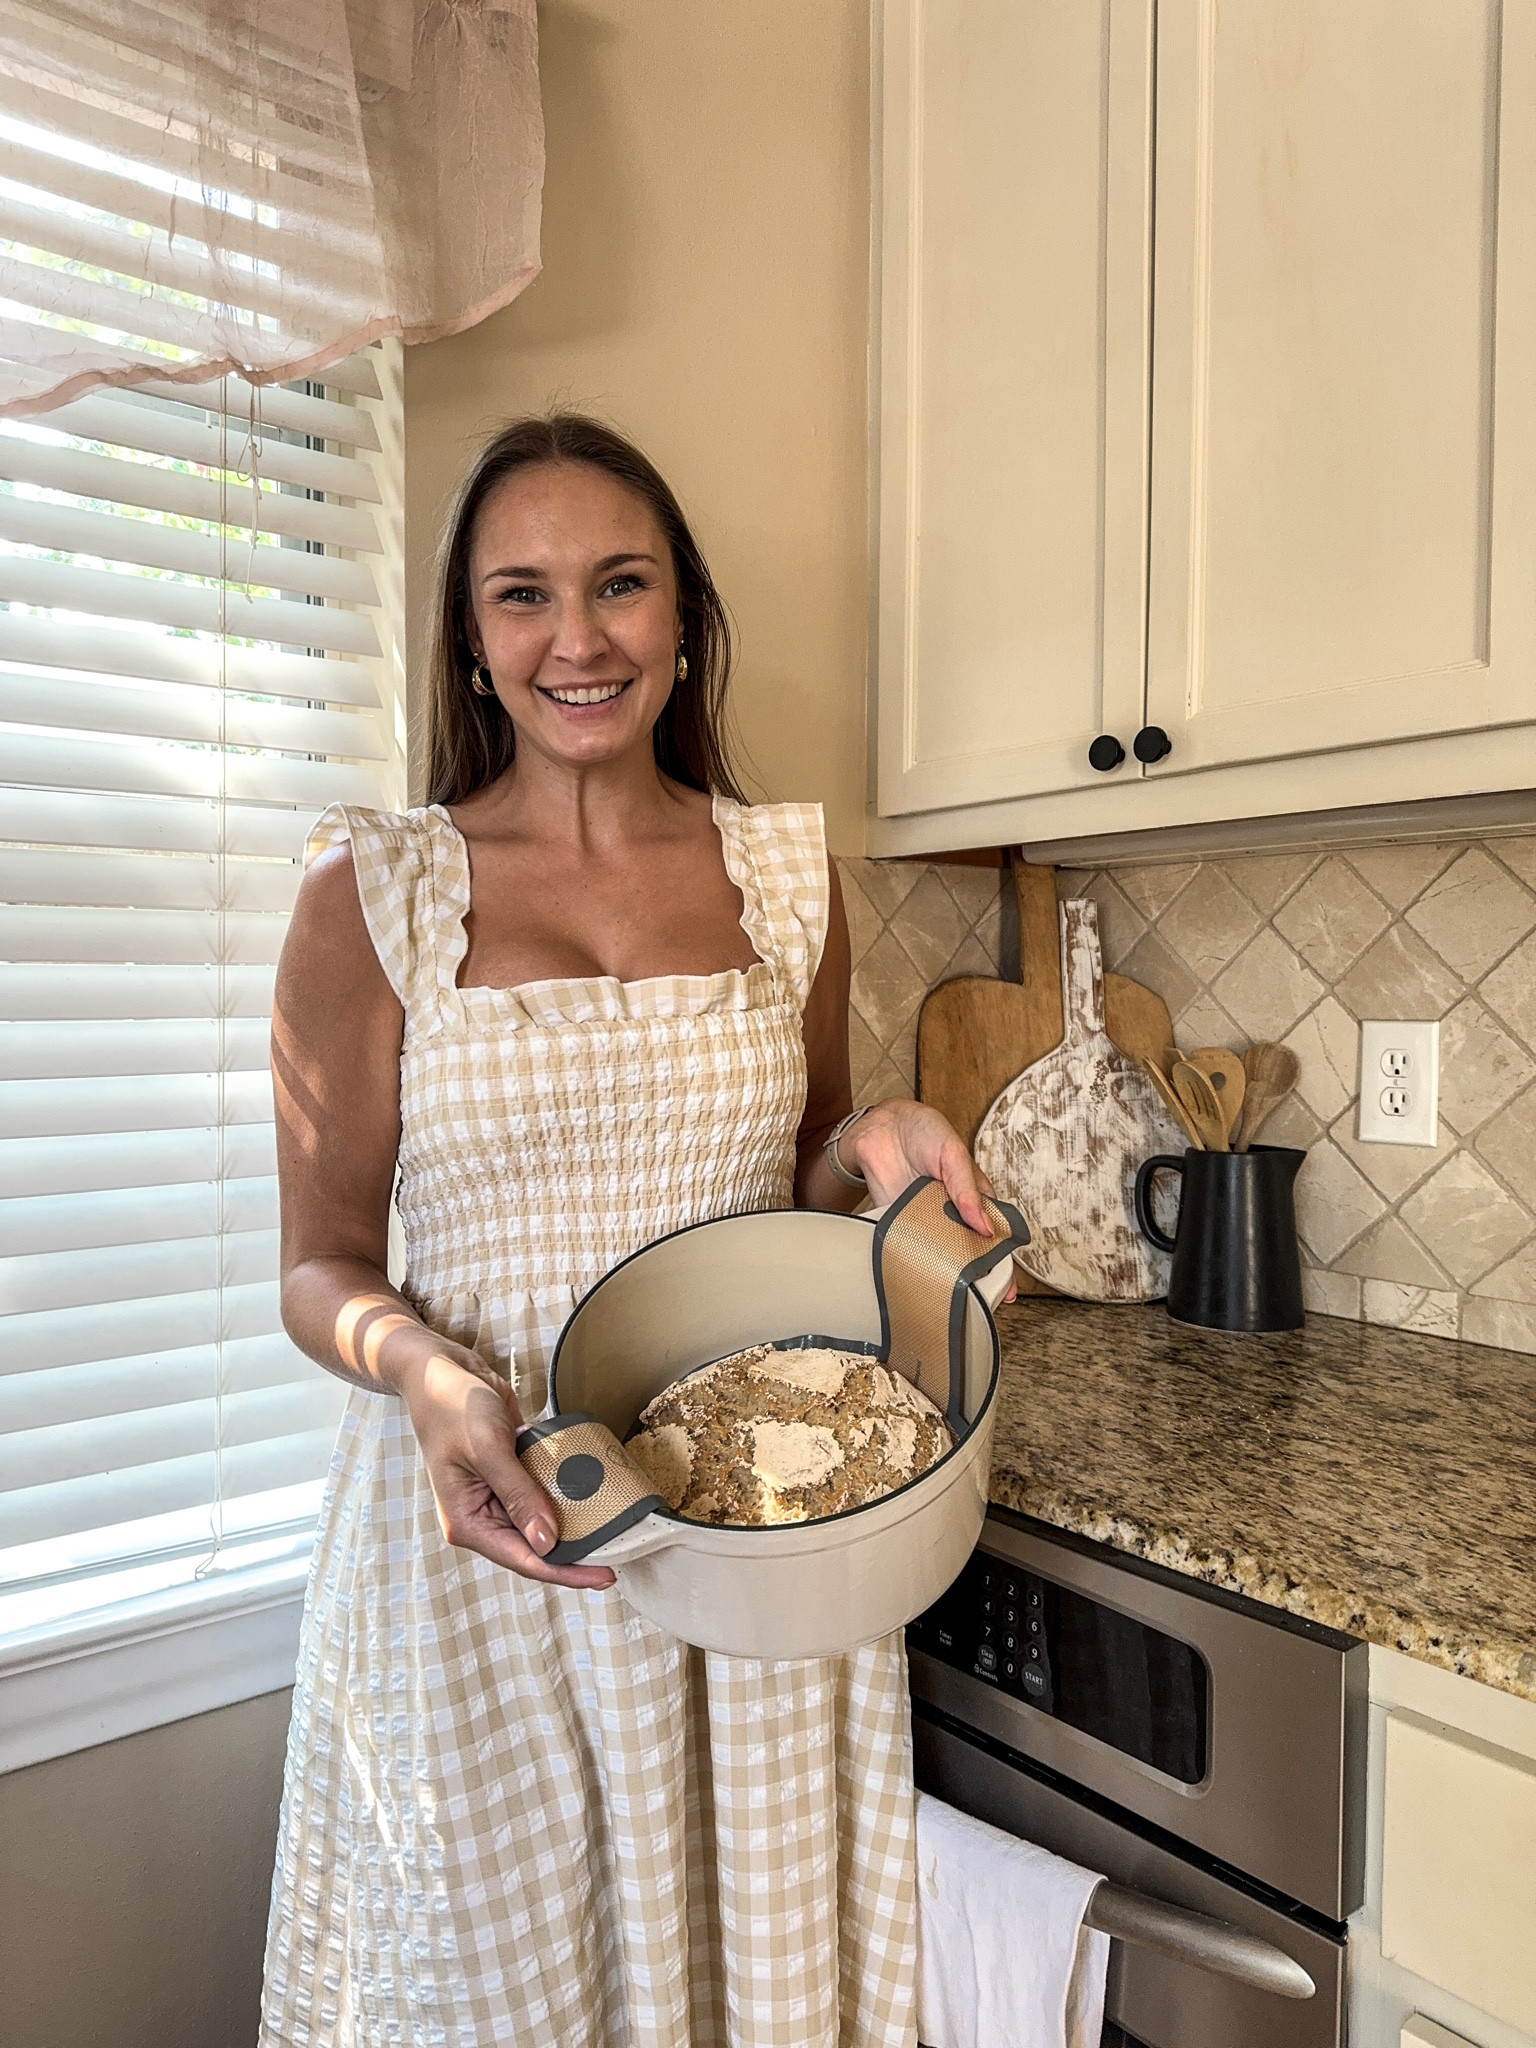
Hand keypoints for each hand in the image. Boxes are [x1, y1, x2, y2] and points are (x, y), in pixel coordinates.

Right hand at [398, 1347, 616, 1589]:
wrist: (444, 1371)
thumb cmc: (453, 1406)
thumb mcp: (487, 1448)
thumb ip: (518, 1494)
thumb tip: (546, 1540)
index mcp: (468, 1522)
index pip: (523, 1559)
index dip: (566, 1571)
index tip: (605, 1575)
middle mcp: (482, 1517)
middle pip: (536, 1548)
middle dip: (575, 1552)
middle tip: (620, 1551)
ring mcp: (497, 1498)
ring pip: (542, 1524)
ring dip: (574, 1526)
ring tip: (616, 1532)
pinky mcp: (511, 1477)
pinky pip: (543, 1495)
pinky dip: (566, 1495)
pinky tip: (596, 1496)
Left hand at [840, 1100, 1018, 1300]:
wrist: (882, 1126)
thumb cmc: (925, 1132)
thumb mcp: (954, 1154)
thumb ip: (968, 1189)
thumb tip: (985, 1226)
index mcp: (975, 1198)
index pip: (994, 1235)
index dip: (1002, 1262)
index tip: (1007, 1289)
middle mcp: (952, 1214)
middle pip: (968, 1252)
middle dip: (975, 1276)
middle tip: (978, 1298)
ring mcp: (926, 1220)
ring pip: (939, 1254)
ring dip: (943, 1272)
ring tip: (950, 1293)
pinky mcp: (899, 1222)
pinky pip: (907, 1246)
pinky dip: (912, 1261)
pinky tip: (917, 1276)